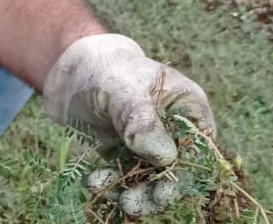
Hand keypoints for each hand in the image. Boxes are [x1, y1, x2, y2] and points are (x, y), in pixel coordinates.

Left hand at [43, 34, 215, 216]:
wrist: (71, 71)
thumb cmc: (107, 70)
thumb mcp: (123, 90)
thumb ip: (142, 120)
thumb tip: (165, 157)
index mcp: (189, 108)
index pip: (200, 149)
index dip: (186, 174)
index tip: (164, 189)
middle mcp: (175, 130)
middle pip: (178, 170)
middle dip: (158, 191)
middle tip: (134, 203)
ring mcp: (151, 144)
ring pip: (152, 180)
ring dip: (137, 194)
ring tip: (117, 199)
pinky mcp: (128, 154)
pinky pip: (127, 178)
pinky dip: (113, 185)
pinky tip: (95, 182)